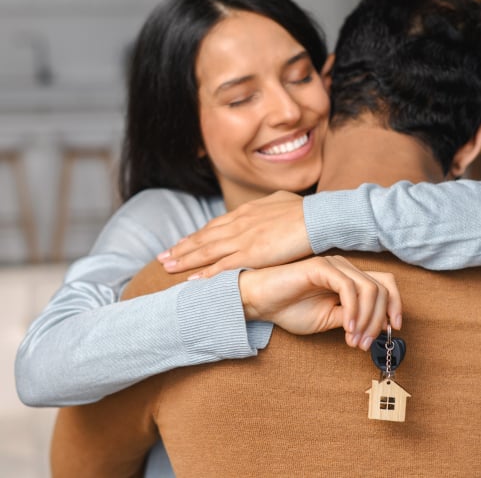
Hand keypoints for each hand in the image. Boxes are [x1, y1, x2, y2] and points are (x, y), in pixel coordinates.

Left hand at [158, 191, 310, 277]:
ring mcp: (242, 240)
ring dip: (184, 260)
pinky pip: (222, 267)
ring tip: (166, 267)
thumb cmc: (303, 209)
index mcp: (245, 212)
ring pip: (206, 251)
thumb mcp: (279, 200)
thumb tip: (264, 206)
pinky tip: (192, 281)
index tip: (183, 241)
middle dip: (181, 248)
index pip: (214, 225)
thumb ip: (266, 205)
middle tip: (163, 256)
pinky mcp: (250, 255)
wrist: (315, 217)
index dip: (196, 235)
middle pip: (203, 238)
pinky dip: (205, 274)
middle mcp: (238, 225)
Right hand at [238, 255, 401, 350]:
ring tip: (354, 340)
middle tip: (365, 344)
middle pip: (382, 287)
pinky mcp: (321, 267)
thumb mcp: (329, 320)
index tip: (393, 330)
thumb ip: (353, 319)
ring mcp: (334, 265)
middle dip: (379, 320)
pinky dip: (353, 311)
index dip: (395, 305)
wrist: (261, 302)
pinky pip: (348, 288)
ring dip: (367, 320)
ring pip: (370, 289)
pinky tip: (347, 328)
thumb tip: (378, 327)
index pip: (385, 284)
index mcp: (349, 279)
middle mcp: (345, 268)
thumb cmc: (290, 309)